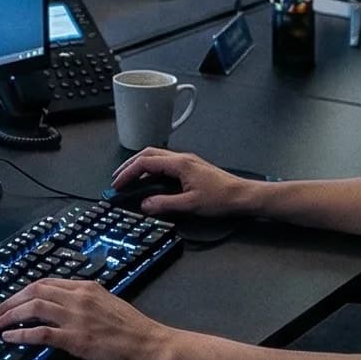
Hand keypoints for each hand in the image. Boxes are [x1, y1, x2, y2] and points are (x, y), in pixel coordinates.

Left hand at [0, 279, 172, 359]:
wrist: (151, 345)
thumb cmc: (134, 329)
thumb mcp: (109, 303)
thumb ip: (87, 301)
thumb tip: (66, 306)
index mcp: (86, 287)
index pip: (47, 282)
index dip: (25, 290)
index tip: (13, 298)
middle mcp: (78, 297)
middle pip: (35, 291)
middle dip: (11, 300)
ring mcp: (76, 317)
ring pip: (34, 307)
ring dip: (11, 315)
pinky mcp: (75, 338)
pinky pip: (40, 333)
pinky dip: (21, 334)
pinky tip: (10, 338)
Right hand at [109, 147, 250, 217]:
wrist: (242, 196)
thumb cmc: (222, 198)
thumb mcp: (190, 204)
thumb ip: (165, 204)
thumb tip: (145, 204)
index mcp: (179, 164)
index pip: (146, 162)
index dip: (128, 172)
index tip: (118, 183)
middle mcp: (182, 159)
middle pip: (148, 154)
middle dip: (130, 164)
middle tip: (118, 177)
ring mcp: (187, 162)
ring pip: (157, 157)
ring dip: (140, 165)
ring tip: (129, 177)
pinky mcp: (191, 168)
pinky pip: (165, 164)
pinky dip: (151, 169)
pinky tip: (149, 180)